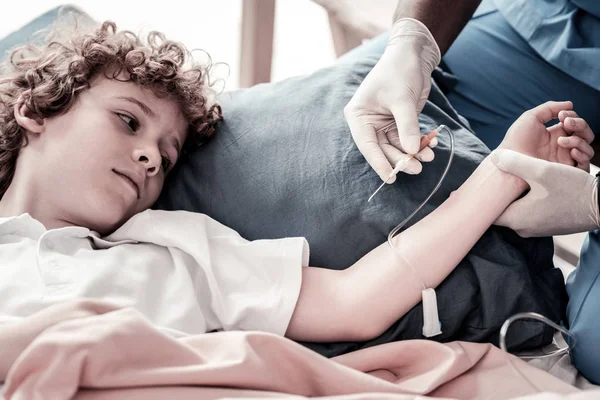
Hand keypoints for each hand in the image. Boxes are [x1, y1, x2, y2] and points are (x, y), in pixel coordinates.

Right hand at [344, 18, 440, 182]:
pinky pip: (408, 139)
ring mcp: (384, 124)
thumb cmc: (399, 70)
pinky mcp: (399, 123)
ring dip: (413, 153)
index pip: (367, 145)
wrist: (414, 54)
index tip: (391, 177)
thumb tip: (412, 152)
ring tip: (429, 156)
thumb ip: (407, 126)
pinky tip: (431, 144)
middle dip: (401, 159)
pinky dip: (419, 143)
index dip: (379, 163)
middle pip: (383, 149)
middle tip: (417, 168)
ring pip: (397, 146)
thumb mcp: (403, 99)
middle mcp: (368, 122)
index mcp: (359, 116)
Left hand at [491, 149, 599, 236]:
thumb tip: (494, 156)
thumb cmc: (572, 189)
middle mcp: (523, 228)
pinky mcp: (548, 226)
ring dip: (519, 193)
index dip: (485, 197)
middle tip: (501, 176)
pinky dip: (531, 198)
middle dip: (503, 191)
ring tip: (519, 178)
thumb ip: (515, 163)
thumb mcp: (541, 171)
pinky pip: (531, 211)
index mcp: (516, 219)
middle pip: (503, 208)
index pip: (488, 211)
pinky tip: (536, 186)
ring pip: (518, 208)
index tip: (483, 184)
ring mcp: (536, 229)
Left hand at [498, 101, 594, 171]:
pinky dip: (583, 157)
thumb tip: (570, 104)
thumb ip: (550, 108)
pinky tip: (571, 152)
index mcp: (556, 133)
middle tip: (567, 123)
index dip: (573, 116)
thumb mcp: (531, 117)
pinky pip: (584, 167)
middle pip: (586, 135)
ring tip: (561, 141)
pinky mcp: (564, 172)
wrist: (509, 161)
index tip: (561, 115)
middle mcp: (562, 146)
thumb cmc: (516, 140)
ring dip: (579, 141)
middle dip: (581, 125)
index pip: (575, 123)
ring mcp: (564, 159)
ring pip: (587, 149)